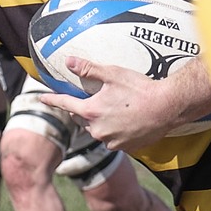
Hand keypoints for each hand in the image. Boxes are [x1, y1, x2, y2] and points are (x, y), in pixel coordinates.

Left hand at [48, 57, 188, 152]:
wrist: (167, 107)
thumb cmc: (140, 88)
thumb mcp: (113, 74)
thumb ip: (89, 69)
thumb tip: (68, 61)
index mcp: (91, 111)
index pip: (65, 104)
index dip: (53, 100)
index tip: (43, 98)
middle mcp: (97, 130)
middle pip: (81, 119)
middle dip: (83, 111)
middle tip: (93, 101)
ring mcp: (111, 141)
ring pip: (97, 130)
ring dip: (99, 122)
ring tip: (114, 111)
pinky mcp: (125, 148)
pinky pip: (112, 140)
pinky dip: (114, 131)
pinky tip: (125, 121)